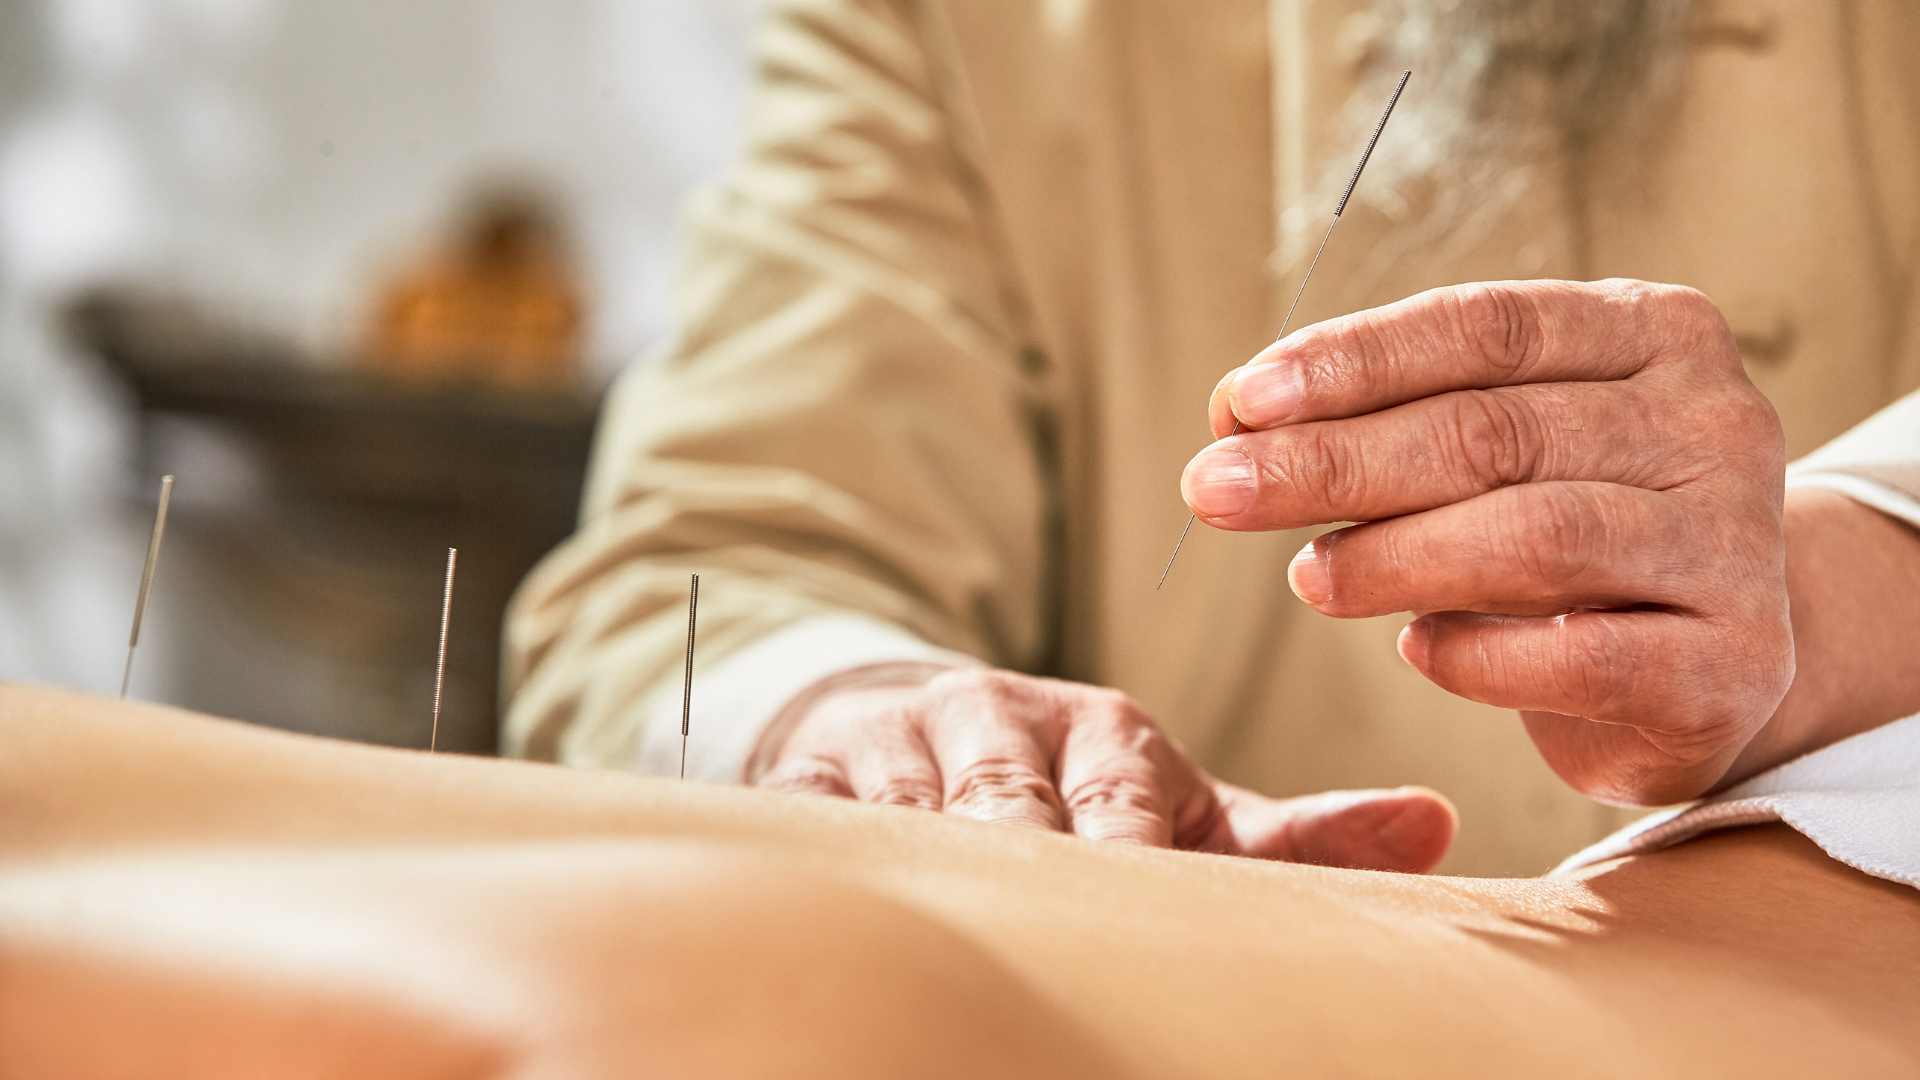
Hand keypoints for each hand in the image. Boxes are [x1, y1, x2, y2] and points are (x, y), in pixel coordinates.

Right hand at [752, 666, 1455, 871]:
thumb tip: (1435, 824)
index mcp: (1104, 731)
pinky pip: (811, 822)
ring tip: (970, 938)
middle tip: (1072, 941)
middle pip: (1017, 812)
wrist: (901, 715)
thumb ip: (1292, 834)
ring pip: (917, 819)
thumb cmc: (1068, 783)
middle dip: (1037, 874)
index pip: (1126, 805)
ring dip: (938, 876)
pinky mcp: (809, 769)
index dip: (1135, 863)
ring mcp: (900, 744)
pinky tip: (858, 909)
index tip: (1149, 911)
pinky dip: (832, 866)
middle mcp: (999, 720)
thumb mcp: (1177, 803)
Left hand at [1183, 279, 1791, 805]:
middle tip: (1216, 489)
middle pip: (1496, 430)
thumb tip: (1233, 416)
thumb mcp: (1496, 451)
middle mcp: (1714, 425)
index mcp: (1655, 333)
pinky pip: (1580, 656)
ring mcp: (1734, 547)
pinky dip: (1477, 654)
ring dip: (1394, 555)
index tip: (1241, 401)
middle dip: (1336, 461)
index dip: (1356, 359)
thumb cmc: (1576, 530)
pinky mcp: (1729, 666)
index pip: (1487, 326)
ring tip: (1307, 575)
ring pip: (1538, 535)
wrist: (1716, 655)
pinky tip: (1416, 650)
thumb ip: (1389, 421)